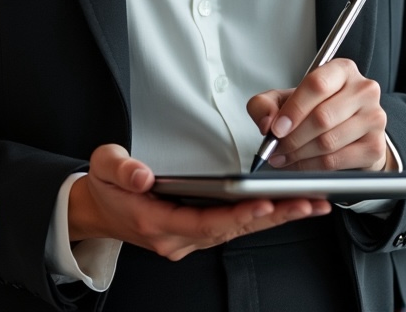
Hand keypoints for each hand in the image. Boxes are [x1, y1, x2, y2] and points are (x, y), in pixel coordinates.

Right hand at [68, 143, 331, 259]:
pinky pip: (233, 227)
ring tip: (309, 203)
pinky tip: (284, 207)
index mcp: (156, 222)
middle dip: (272, 216)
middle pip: (232, 229)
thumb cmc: (104, 187)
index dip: (236, 215)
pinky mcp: (196, 231)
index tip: (263, 203)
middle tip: (307, 202)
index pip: (205, 222)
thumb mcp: (103, 167)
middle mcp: (177, 237)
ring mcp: (188, 238)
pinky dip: (261, 217)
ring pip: (238, 231)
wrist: (96, 208)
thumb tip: (142, 176)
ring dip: (275, 218)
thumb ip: (122, 169)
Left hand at [247, 59, 390, 171]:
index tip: (276, 128)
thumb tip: (266, 122)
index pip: (317, 84)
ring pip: (329, 142)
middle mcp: (363, 90)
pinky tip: (301, 164)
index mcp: (342, 70)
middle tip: (275, 148)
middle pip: (323, 117)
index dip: (294, 109)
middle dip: (292, 138)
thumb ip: (266, 104)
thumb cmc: (317, 109)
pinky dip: (312, 167)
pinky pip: (337, 161)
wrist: (348, 130)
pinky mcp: (375, 146)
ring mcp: (373, 118)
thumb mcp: (286, 99)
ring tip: (284, 157)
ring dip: (300, 154)